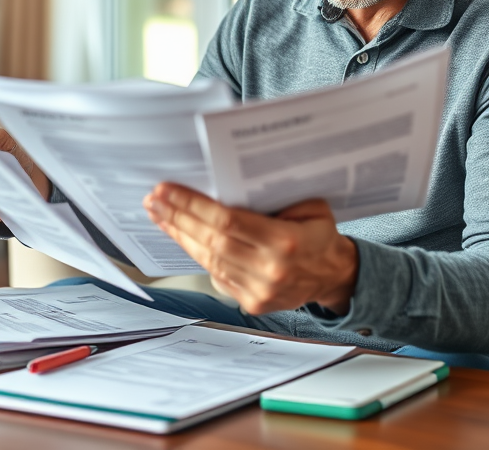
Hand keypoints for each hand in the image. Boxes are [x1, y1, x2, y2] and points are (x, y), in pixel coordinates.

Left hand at [143, 184, 358, 315]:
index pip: (227, 221)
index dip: (193, 205)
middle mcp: (270, 270)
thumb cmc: (318, 235)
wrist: (333, 275)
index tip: (167, 190)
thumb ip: (275, 198)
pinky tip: (180, 235)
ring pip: (208, 259)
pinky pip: (215, 274)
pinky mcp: (251, 302)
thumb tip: (230, 186)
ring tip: (160, 214)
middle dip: (177, 217)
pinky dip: (196, 253)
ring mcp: (259, 290)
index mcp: (285, 241)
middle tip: (154, 199)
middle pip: (211, 241)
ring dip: (180, 235)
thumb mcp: (310, 206)